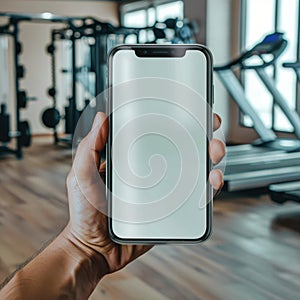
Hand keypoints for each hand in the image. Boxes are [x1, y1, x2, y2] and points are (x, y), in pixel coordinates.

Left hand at [64, 112, 224, 275]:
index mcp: (131, 159)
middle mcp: (151, 171)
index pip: (156, 132)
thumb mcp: (81, 175)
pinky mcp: (171, 208)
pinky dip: (208, 187)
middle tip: (208, 125)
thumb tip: (102, 118)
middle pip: (181, 147)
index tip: (187, 107)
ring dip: (211, 156)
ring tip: (214, 151)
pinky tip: (210, 181)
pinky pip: (194, 196)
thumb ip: (89, 148)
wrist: (95, 249)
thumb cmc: (85, 214)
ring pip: (193, 169)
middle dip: (201, 133)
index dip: (174, 118)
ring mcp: (163, 189)